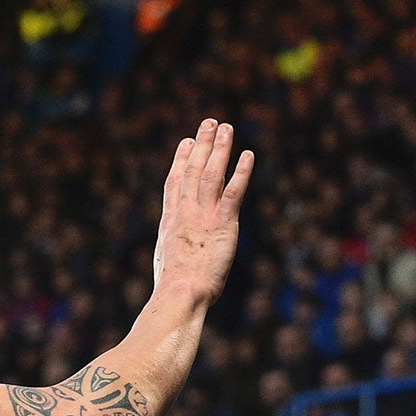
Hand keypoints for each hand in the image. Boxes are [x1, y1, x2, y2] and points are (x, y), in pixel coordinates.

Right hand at [152, 119, 251, 306]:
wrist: (180, 292)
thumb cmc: (173, 288)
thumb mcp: (168, 262)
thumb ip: (176, 249)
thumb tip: (177, 255)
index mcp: (170, 221)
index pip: (175, 181)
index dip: (181, 159)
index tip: (187, 141)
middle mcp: (186, 211)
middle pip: (193, 169)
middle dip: (202, 144)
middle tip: (209, 122)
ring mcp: (204, 215)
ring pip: (212, 173)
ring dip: (220, 149)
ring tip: (226, 128)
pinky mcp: (223, 223)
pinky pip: (234, 191)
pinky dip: (241, 172)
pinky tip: (248, 155)